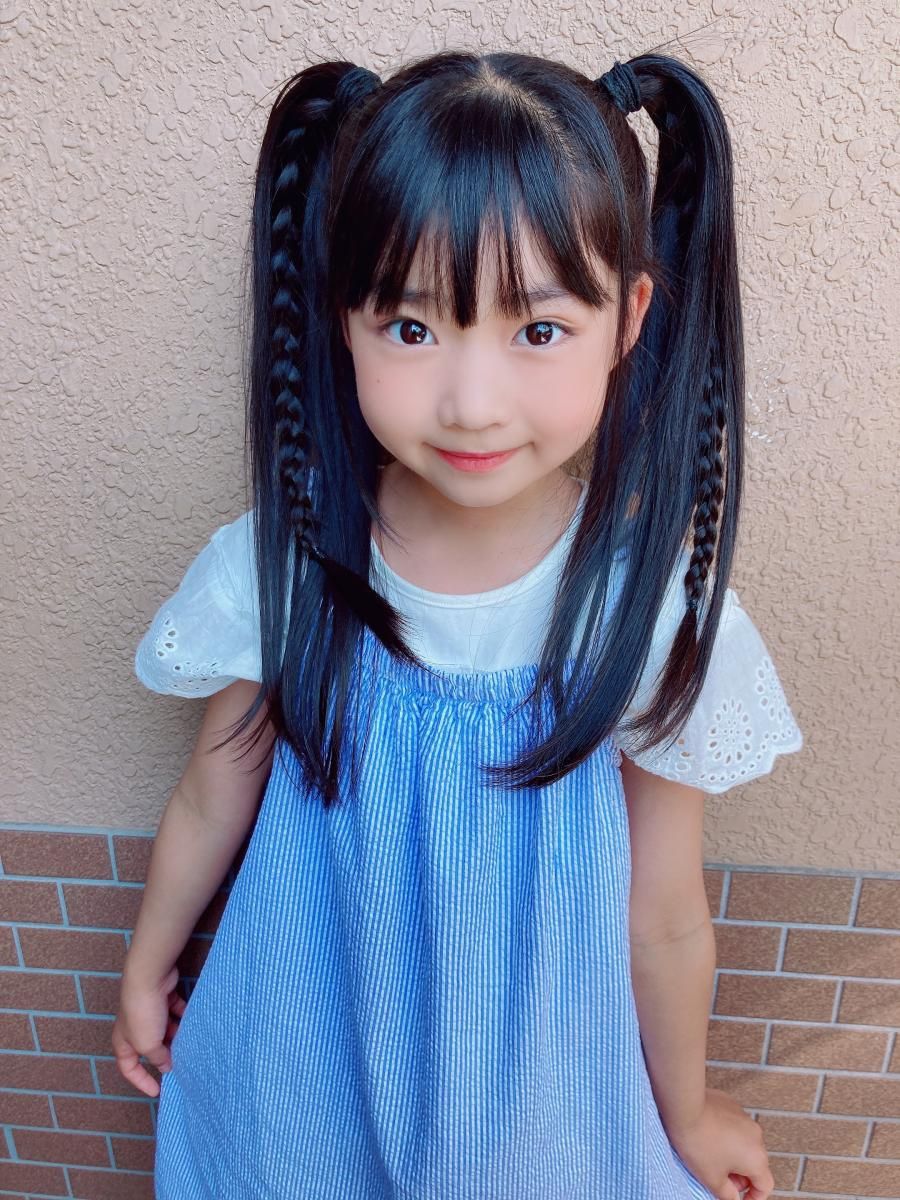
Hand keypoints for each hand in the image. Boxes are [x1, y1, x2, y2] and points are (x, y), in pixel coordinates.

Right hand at [111, 965, 186, 1097]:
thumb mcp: (148, 1045)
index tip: (156, 1092)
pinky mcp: (162, 997)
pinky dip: (182, 1017)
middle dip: (164, 1055)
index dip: (141, 1081)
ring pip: (164, 1029)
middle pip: (149, 1048)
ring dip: (175, 1036)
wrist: (150, 978)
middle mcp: (133, 1027)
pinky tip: (192, 1022)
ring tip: (189, 1043)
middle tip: (180, 1063)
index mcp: (123, 1041)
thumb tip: (166, 1066)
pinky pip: (174, 1011)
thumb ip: (157, 1058)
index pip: (128, 1068)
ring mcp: (149, 1011)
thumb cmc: (143, 1014)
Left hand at [666, 1086, 774, 1199]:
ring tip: (711, 1156)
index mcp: (756, 1158)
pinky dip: (727, 1136)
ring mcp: (745, 1118)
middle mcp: (756, 1136)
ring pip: (744, 1144)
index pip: (765, 1186)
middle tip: (720, 1180)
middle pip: (755, 1165)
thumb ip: (727, 1195)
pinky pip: (735, 1127)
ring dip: (733, 1155)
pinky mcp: (732, 1105)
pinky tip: (708, 1136)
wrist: (684, 1106)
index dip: (754, 1198)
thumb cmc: (698, 1141)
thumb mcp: (712, 1179)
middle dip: (740, 1176)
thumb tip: (733, 1197)